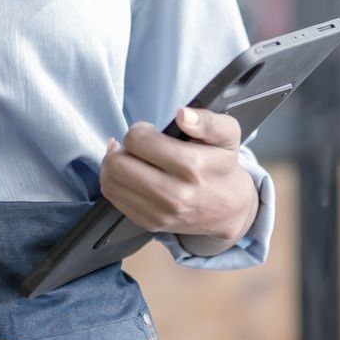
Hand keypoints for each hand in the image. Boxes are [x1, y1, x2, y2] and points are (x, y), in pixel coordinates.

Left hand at [101, 107, 258, 245]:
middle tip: (138, 147)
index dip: (140, 130)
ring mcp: (160, 213)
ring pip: (110, 182)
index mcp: (192, 166)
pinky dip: (116, 182)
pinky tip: (131, 175)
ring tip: (132, 160)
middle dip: (123, 148)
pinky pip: (114, 198)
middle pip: (116, 164)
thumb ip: (208, 121)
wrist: (229, 210)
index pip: (138, 140)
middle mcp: (174, 194)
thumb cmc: (223, 166)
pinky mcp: (149, 223)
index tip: (151, 132)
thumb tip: (183, 115)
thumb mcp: (228, 135)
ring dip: (115, 165)